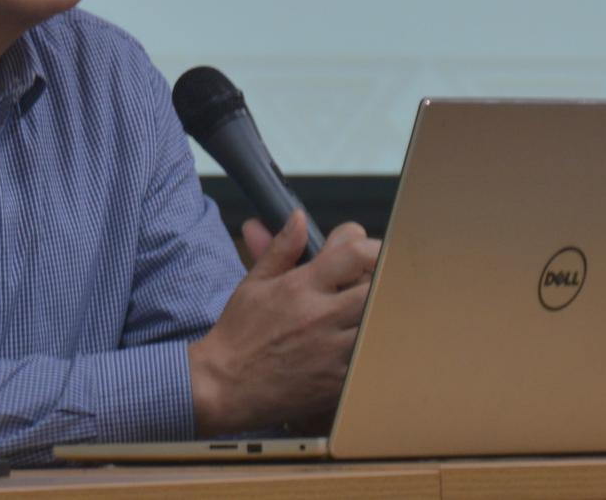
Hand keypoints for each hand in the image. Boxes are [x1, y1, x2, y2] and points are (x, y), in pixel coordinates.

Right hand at [186, 211, 379, 436]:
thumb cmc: (238, 334)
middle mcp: (320, 315)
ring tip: (367, 314)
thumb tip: (299, 218)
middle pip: (377, 286)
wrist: (224, 387)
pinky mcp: (337, 382)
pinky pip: (371, 360)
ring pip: (379, 323)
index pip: (355, 252)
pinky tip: (362, 346)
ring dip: (378, 314)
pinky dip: (372, 350)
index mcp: (301, 286)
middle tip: (374, 283)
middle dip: (381, 279)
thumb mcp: (254, 283)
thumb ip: (281, 248)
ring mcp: (331, 351)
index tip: (369, 252)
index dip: (371, 246)